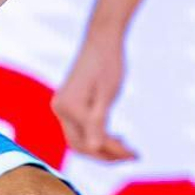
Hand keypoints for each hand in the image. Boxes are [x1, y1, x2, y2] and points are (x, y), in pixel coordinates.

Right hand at [54, 25, 137, 160]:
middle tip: (131, 156)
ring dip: (102, 147)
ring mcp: (62, 107)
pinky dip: (97, 135)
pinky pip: (81, 128)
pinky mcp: (69, 104)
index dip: (112, 152)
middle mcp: (60, 109)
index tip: (135, 155)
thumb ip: (98, 122)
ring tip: (126, 147)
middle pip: (80, 145)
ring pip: (80, 139)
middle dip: (105, 155)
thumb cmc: (108, 63)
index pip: (90, 141)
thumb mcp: (107, 94)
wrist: (102, 39)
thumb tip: (93, 148)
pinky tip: (116, 135)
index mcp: (69, 107)